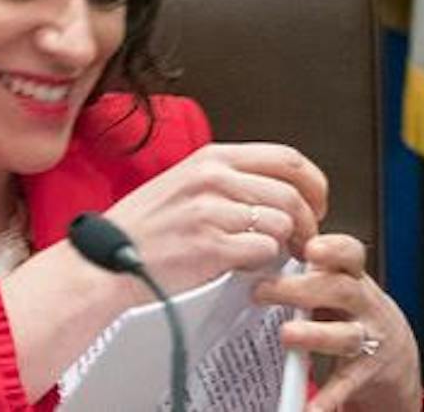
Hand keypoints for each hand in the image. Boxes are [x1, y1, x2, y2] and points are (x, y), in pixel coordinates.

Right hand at [102, 143, 328, 296]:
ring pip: (282, 224)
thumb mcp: (187, 181)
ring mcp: (211, 212)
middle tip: (306, 238)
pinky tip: (249, 266)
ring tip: (277, 255)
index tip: (317, 202)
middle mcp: (214, 178)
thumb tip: (279, 189)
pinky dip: (265, 264)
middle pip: (292, 193)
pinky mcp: (209, 247)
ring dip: (288, 245)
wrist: (105, 260)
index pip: (287, 158)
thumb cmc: (144, 227)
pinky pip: (263, 253)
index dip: (314, 183)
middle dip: (309, 221)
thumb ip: (230, 178)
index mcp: (212, 157)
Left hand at [254, 234, 422, 411]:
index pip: (349, 254)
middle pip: (340, 291)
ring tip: (287, 336)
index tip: (310, 248)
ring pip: (345, 335)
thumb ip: (310, 269)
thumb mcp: (339, 283)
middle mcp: (364, 305)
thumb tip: (262, 248)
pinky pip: (345, 384)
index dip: (333, 249)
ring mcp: (367, 338)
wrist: (396, 355)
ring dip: (315, 335)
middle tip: (264, 290)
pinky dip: (329, 397)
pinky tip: (310, 407)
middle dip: (302, 289)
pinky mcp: (363, 373)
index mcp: (353, 278)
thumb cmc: (353, 312)